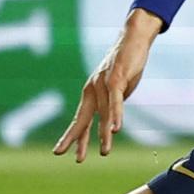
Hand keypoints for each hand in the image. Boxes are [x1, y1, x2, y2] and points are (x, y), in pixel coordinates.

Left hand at [53, 10, 162, 162]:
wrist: (133, 39)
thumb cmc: (125, 66)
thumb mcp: (117, 90)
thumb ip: (112, 105)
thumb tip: (111, 121)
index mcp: (90, 94)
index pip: (80, 119)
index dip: (73, 137)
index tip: (62, 152)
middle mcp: (92, 89)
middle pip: (81, 118)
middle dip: (73, 139)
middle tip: (61, 155)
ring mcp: (102, 83)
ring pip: (102, 113)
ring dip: (103, 134)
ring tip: (104, 152)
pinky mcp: (116, 77)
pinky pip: (115, 99)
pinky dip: (115, 115)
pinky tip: (115, 129)